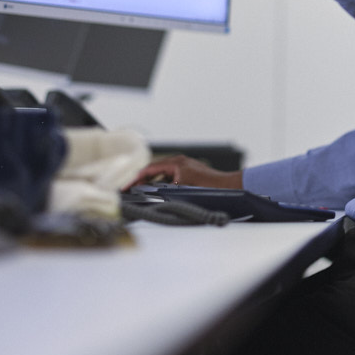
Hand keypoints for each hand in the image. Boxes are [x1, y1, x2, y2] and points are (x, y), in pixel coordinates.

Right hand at [127, 154, 243, 189]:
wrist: (228, 187)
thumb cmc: (210, 186)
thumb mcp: (182, 188)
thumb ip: (164, 188)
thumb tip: (150, 192)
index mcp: (176, 163)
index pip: (149, 169)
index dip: (136, 178)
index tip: (126, 186)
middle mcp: (179, 162)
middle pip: (153, 170)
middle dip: (140, 180)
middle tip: (128, 190)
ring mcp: (184, 167)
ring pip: (160, 174)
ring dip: (150, 182)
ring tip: (139, 192)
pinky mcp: (188, 173)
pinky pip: (169, 177)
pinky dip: (160, 183)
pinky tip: (157, 192)